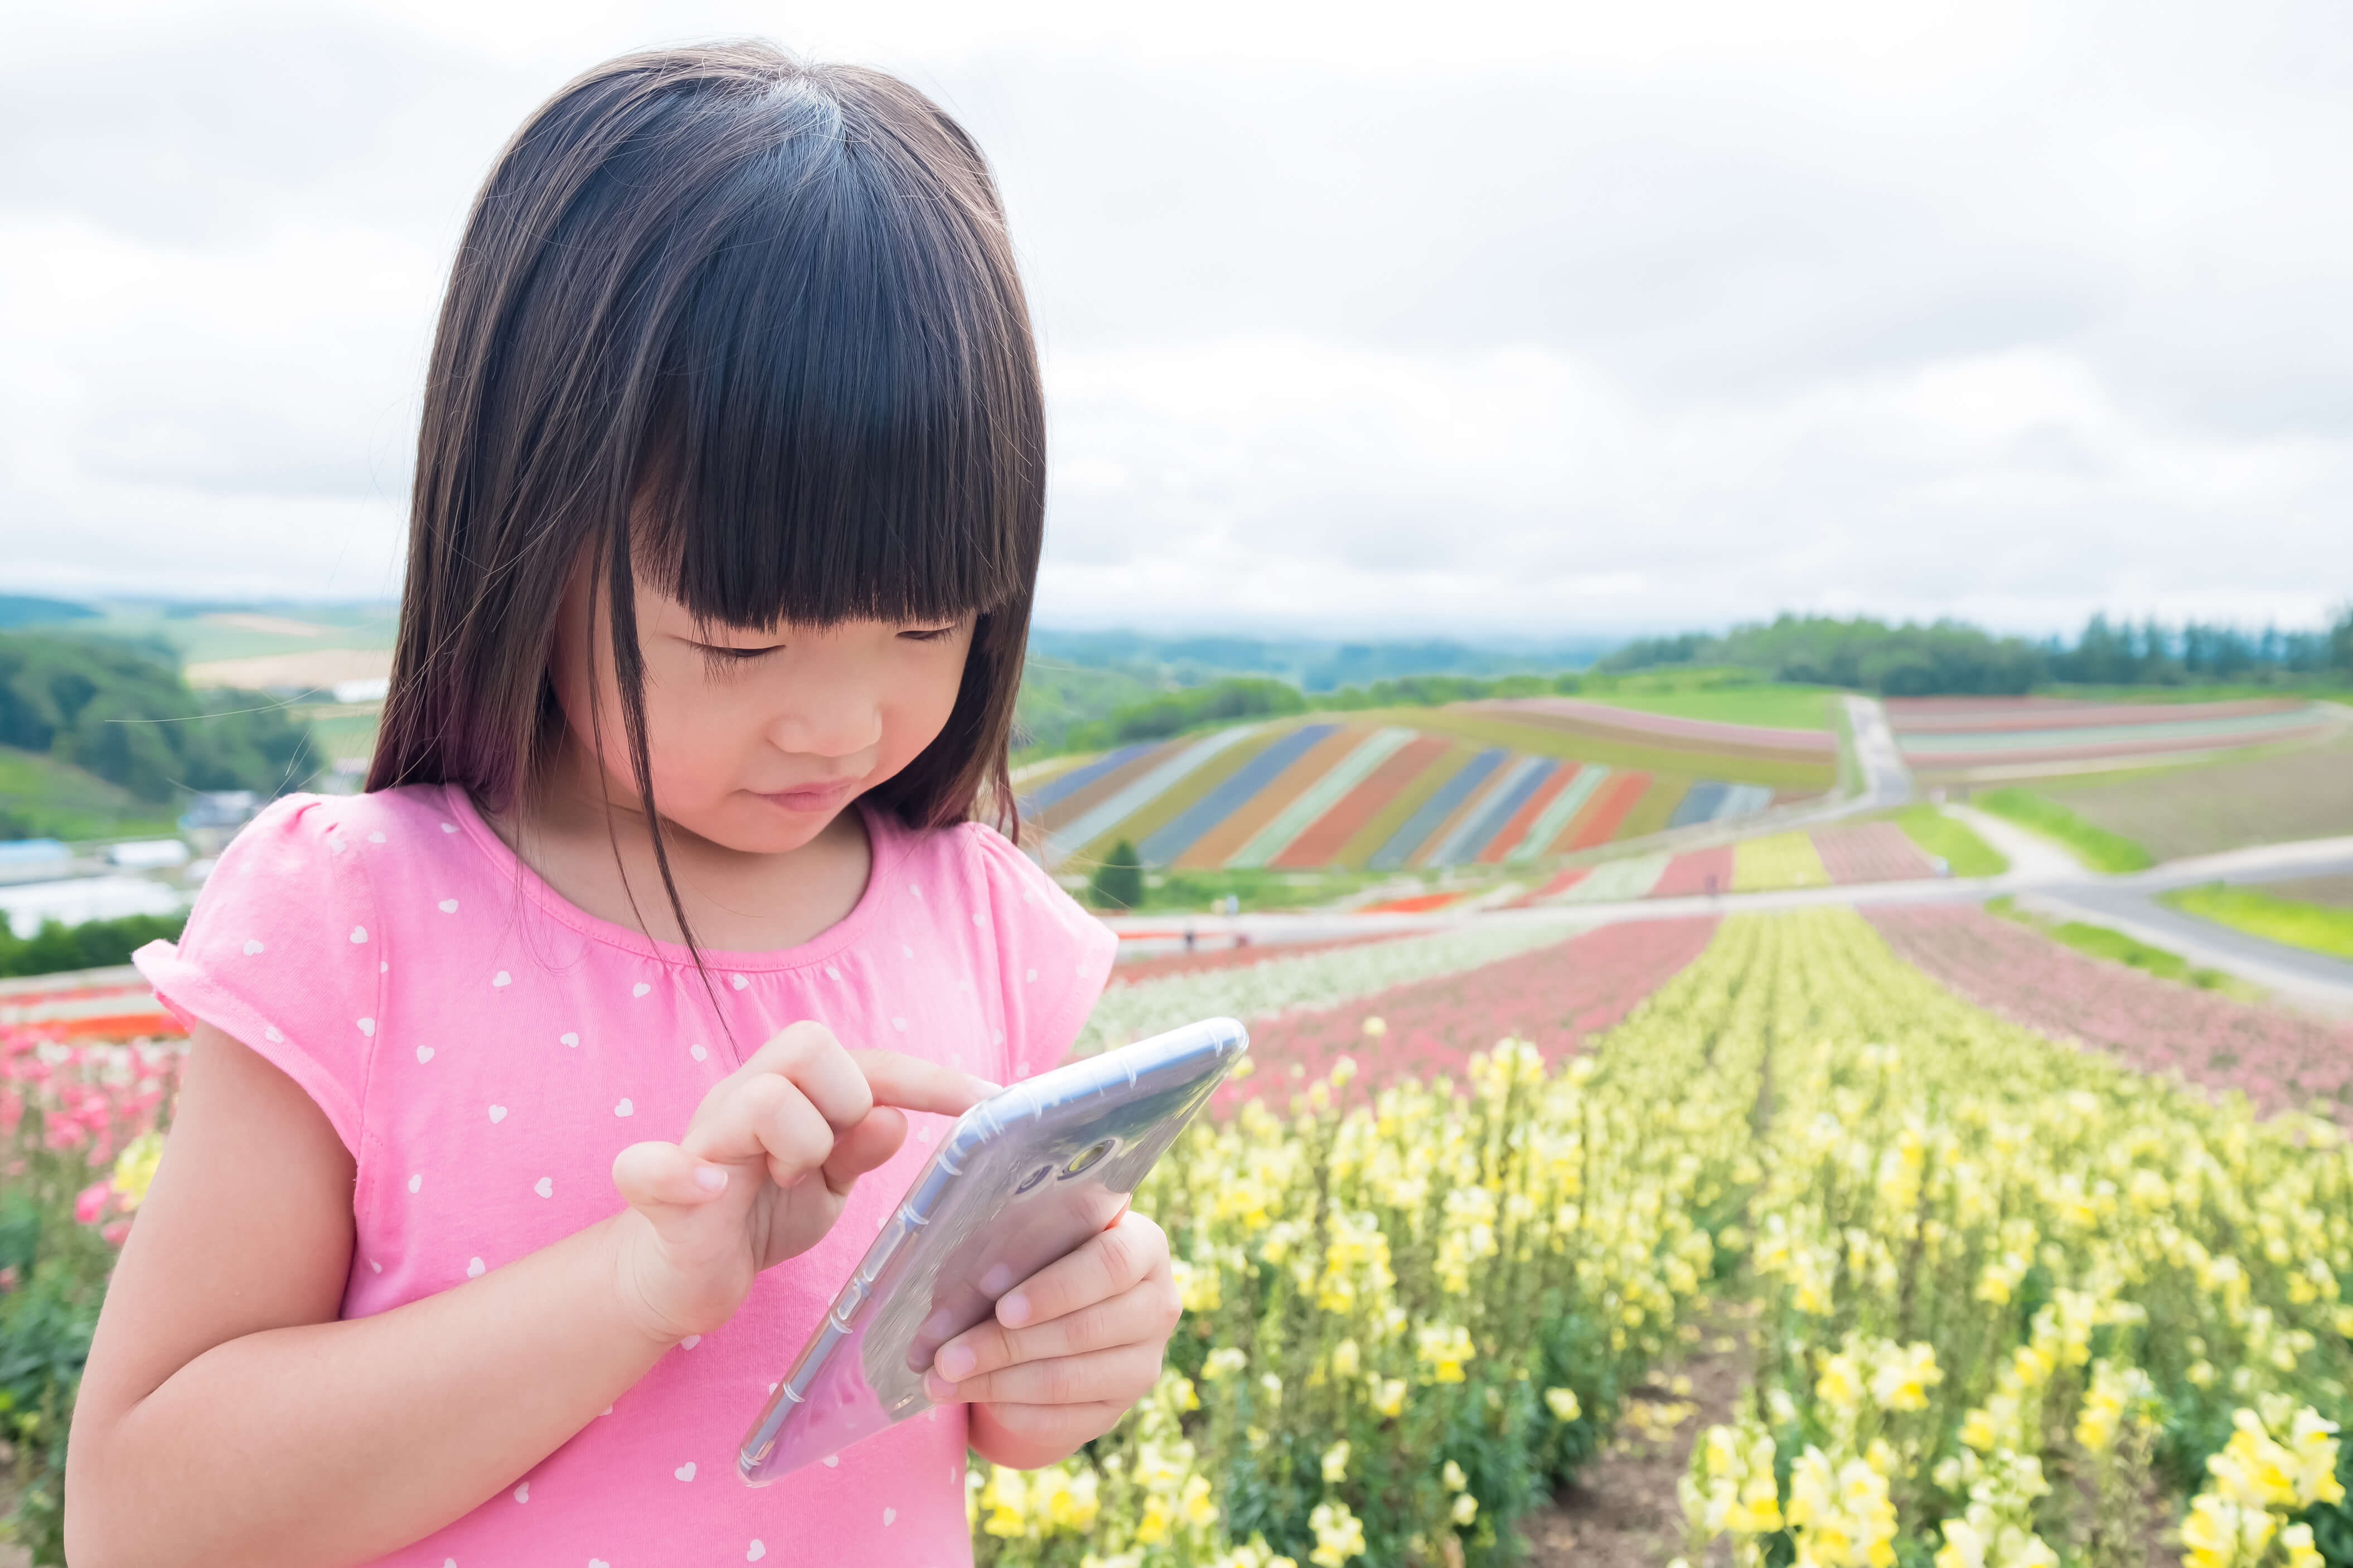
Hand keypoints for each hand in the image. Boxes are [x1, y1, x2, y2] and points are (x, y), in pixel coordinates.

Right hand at [605, 1022, 995, 1344]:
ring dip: (797, 1147)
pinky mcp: (656, 1187)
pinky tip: (714, 1192)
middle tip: (829, 1162)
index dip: (930, 1078)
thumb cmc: (760, 1215)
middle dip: (845, 1105)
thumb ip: (862, 1149)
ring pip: (767, 1096)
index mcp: (792, 1091)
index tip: (989, 1101)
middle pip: (811, 1044)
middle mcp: (743, 1094)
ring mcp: (700, 1136)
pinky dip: (687, 1176)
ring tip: (785, 1185)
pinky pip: (652, 1165)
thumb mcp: (830, 1186)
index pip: (868, 1061)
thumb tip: (894, 1118)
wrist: (680, 1277)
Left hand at [923, 1209, 1182, 1467]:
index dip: (1054, 1287)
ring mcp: (1143, 1361)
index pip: (1108, 1263)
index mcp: (1141, 1245)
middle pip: (1085, 1328)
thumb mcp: (1012, 1245)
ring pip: (1068, 1379)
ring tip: (939, 1381)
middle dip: (1005, 1344)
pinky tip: (970, 1398)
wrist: (1060, 1308)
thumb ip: (988, 1268)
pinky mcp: (1118, 1407)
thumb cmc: (1034, 1260)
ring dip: (995, 1382)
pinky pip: (1062, 1419)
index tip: (999, 1306)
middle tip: (946, 1356)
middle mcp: (1156, 1303)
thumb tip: (942, 1327)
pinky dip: (1009, 1410)